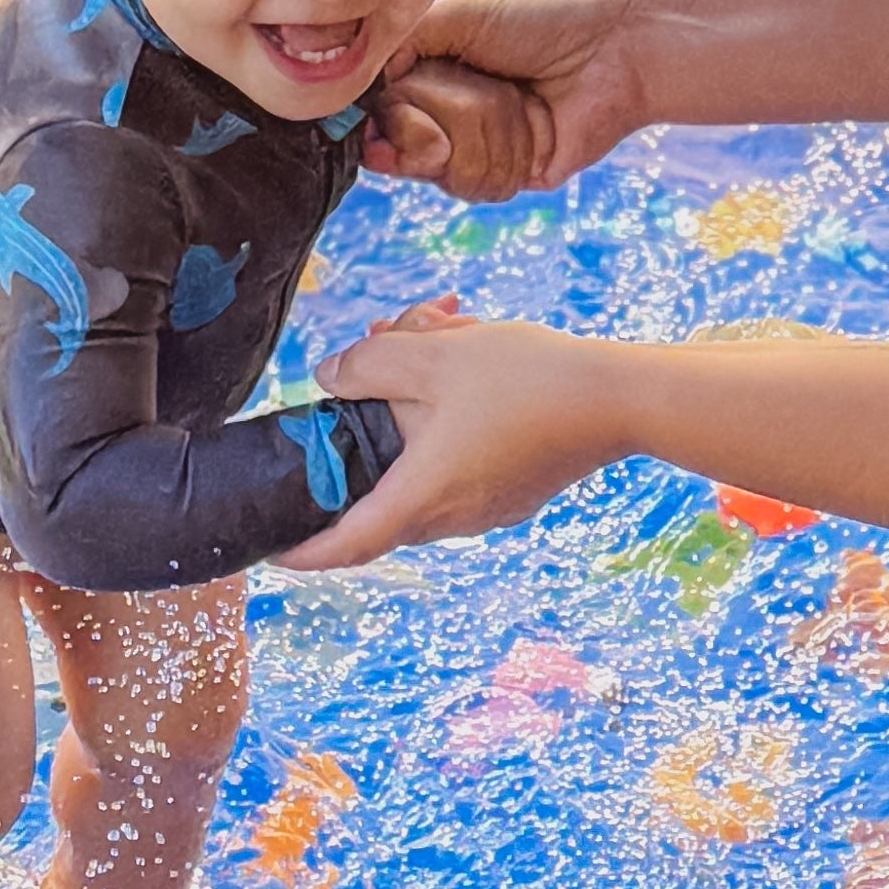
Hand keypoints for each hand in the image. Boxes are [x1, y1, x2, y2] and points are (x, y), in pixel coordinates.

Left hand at [280, 306, 637, 569]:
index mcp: (423, 494)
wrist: (618, 397)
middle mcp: (453, 517)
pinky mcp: (512, 494)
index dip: (303, 552)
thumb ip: (366, 365)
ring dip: (409, 414)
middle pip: (381, 493)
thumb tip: (330, 377)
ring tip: (430, 336)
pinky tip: (466, 365)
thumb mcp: (431, 354)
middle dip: (363, 433)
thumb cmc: (526, 377)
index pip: (346, 544)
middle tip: (372, 358)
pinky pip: (457, 468)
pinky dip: (444, 425)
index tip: (271, 550)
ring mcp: (487, 510)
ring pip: (421, 473)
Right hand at [366, 0, 653, 187]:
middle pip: (402, 146)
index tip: (377, 119)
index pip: (380, 113)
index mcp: (436, 74)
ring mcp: (485, 150)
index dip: (378, 119)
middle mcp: (454, 116)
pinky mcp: (517, 178)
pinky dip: (501, 153)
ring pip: (439, 170)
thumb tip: (353, 92)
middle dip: (428, 116)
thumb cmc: (546, 18)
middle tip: (470, 86)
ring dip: (475, 128)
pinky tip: (532, 126)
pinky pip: (478, 185)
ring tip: (514, 98)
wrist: (620, 46)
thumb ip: (397, 47)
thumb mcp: (458, 17)